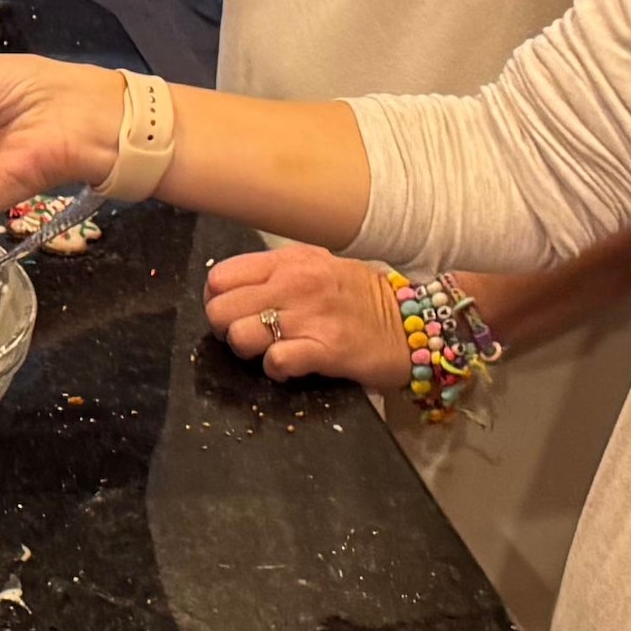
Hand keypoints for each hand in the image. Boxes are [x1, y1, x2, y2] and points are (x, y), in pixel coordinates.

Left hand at [206, 243, 402, 385]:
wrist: (412, 323)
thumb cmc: (361, 298)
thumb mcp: (318, 266)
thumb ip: (277, 273)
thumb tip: (232, 288)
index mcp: (288, 261)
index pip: (220, 277)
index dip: (217, 300)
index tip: (233, 313)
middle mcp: (295, 283)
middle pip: (220, 309)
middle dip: (226, 329)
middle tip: (249, 336)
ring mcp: (310, 316)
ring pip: (240, 336)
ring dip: (249, 351)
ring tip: (269, 351)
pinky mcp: (326, 349)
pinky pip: (275, 361)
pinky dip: (276, 370)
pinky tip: (289, 368)